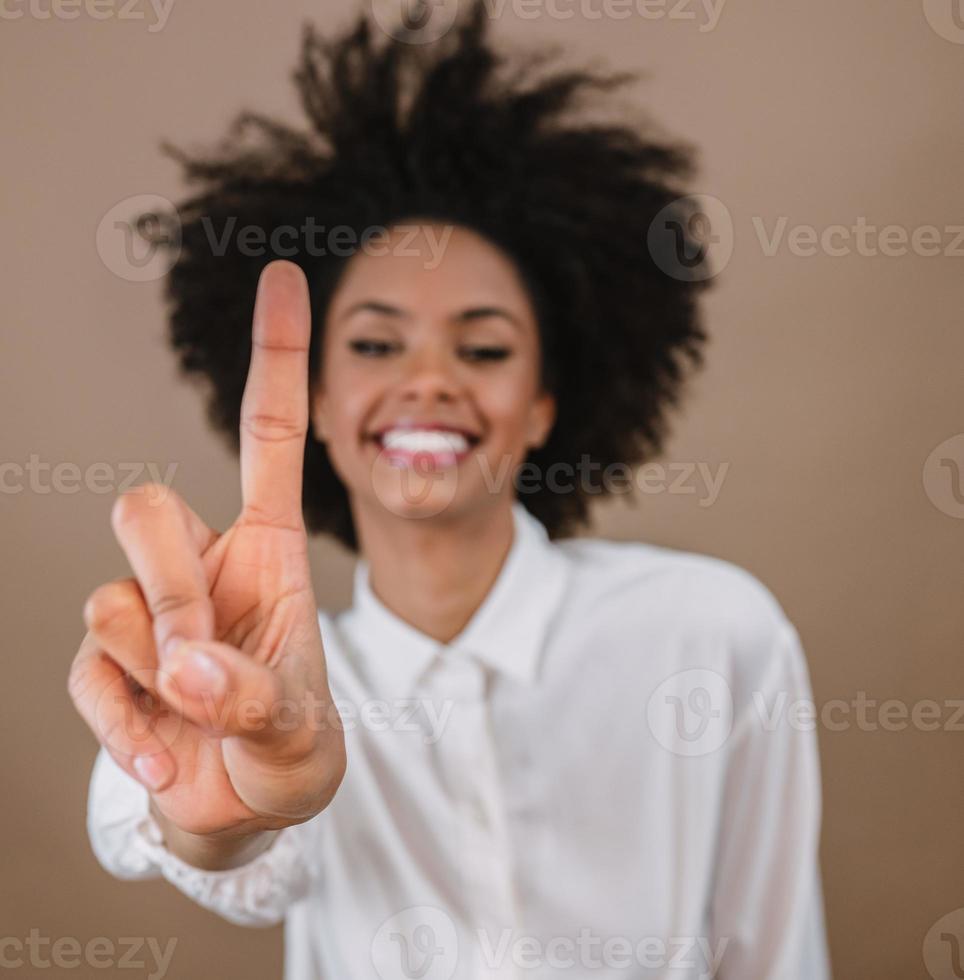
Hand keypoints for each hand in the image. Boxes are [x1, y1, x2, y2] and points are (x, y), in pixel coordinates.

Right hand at [68, 261, 345, 844]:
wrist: (249, 806)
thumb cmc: (290, 744)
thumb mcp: (299, 725)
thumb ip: (256, 697)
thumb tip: (184, 672)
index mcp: (267, 548)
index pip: (269, 434)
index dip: (277, 355)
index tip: (281, 273)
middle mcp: (201, 564)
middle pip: (139, 504)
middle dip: (164, 586)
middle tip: (200, 661)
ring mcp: (147, 613)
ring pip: (107, 595)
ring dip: (153, 665)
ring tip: (201, 718)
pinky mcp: (107, 666)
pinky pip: (85, 672)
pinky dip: (124, 725)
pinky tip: (166, 759)